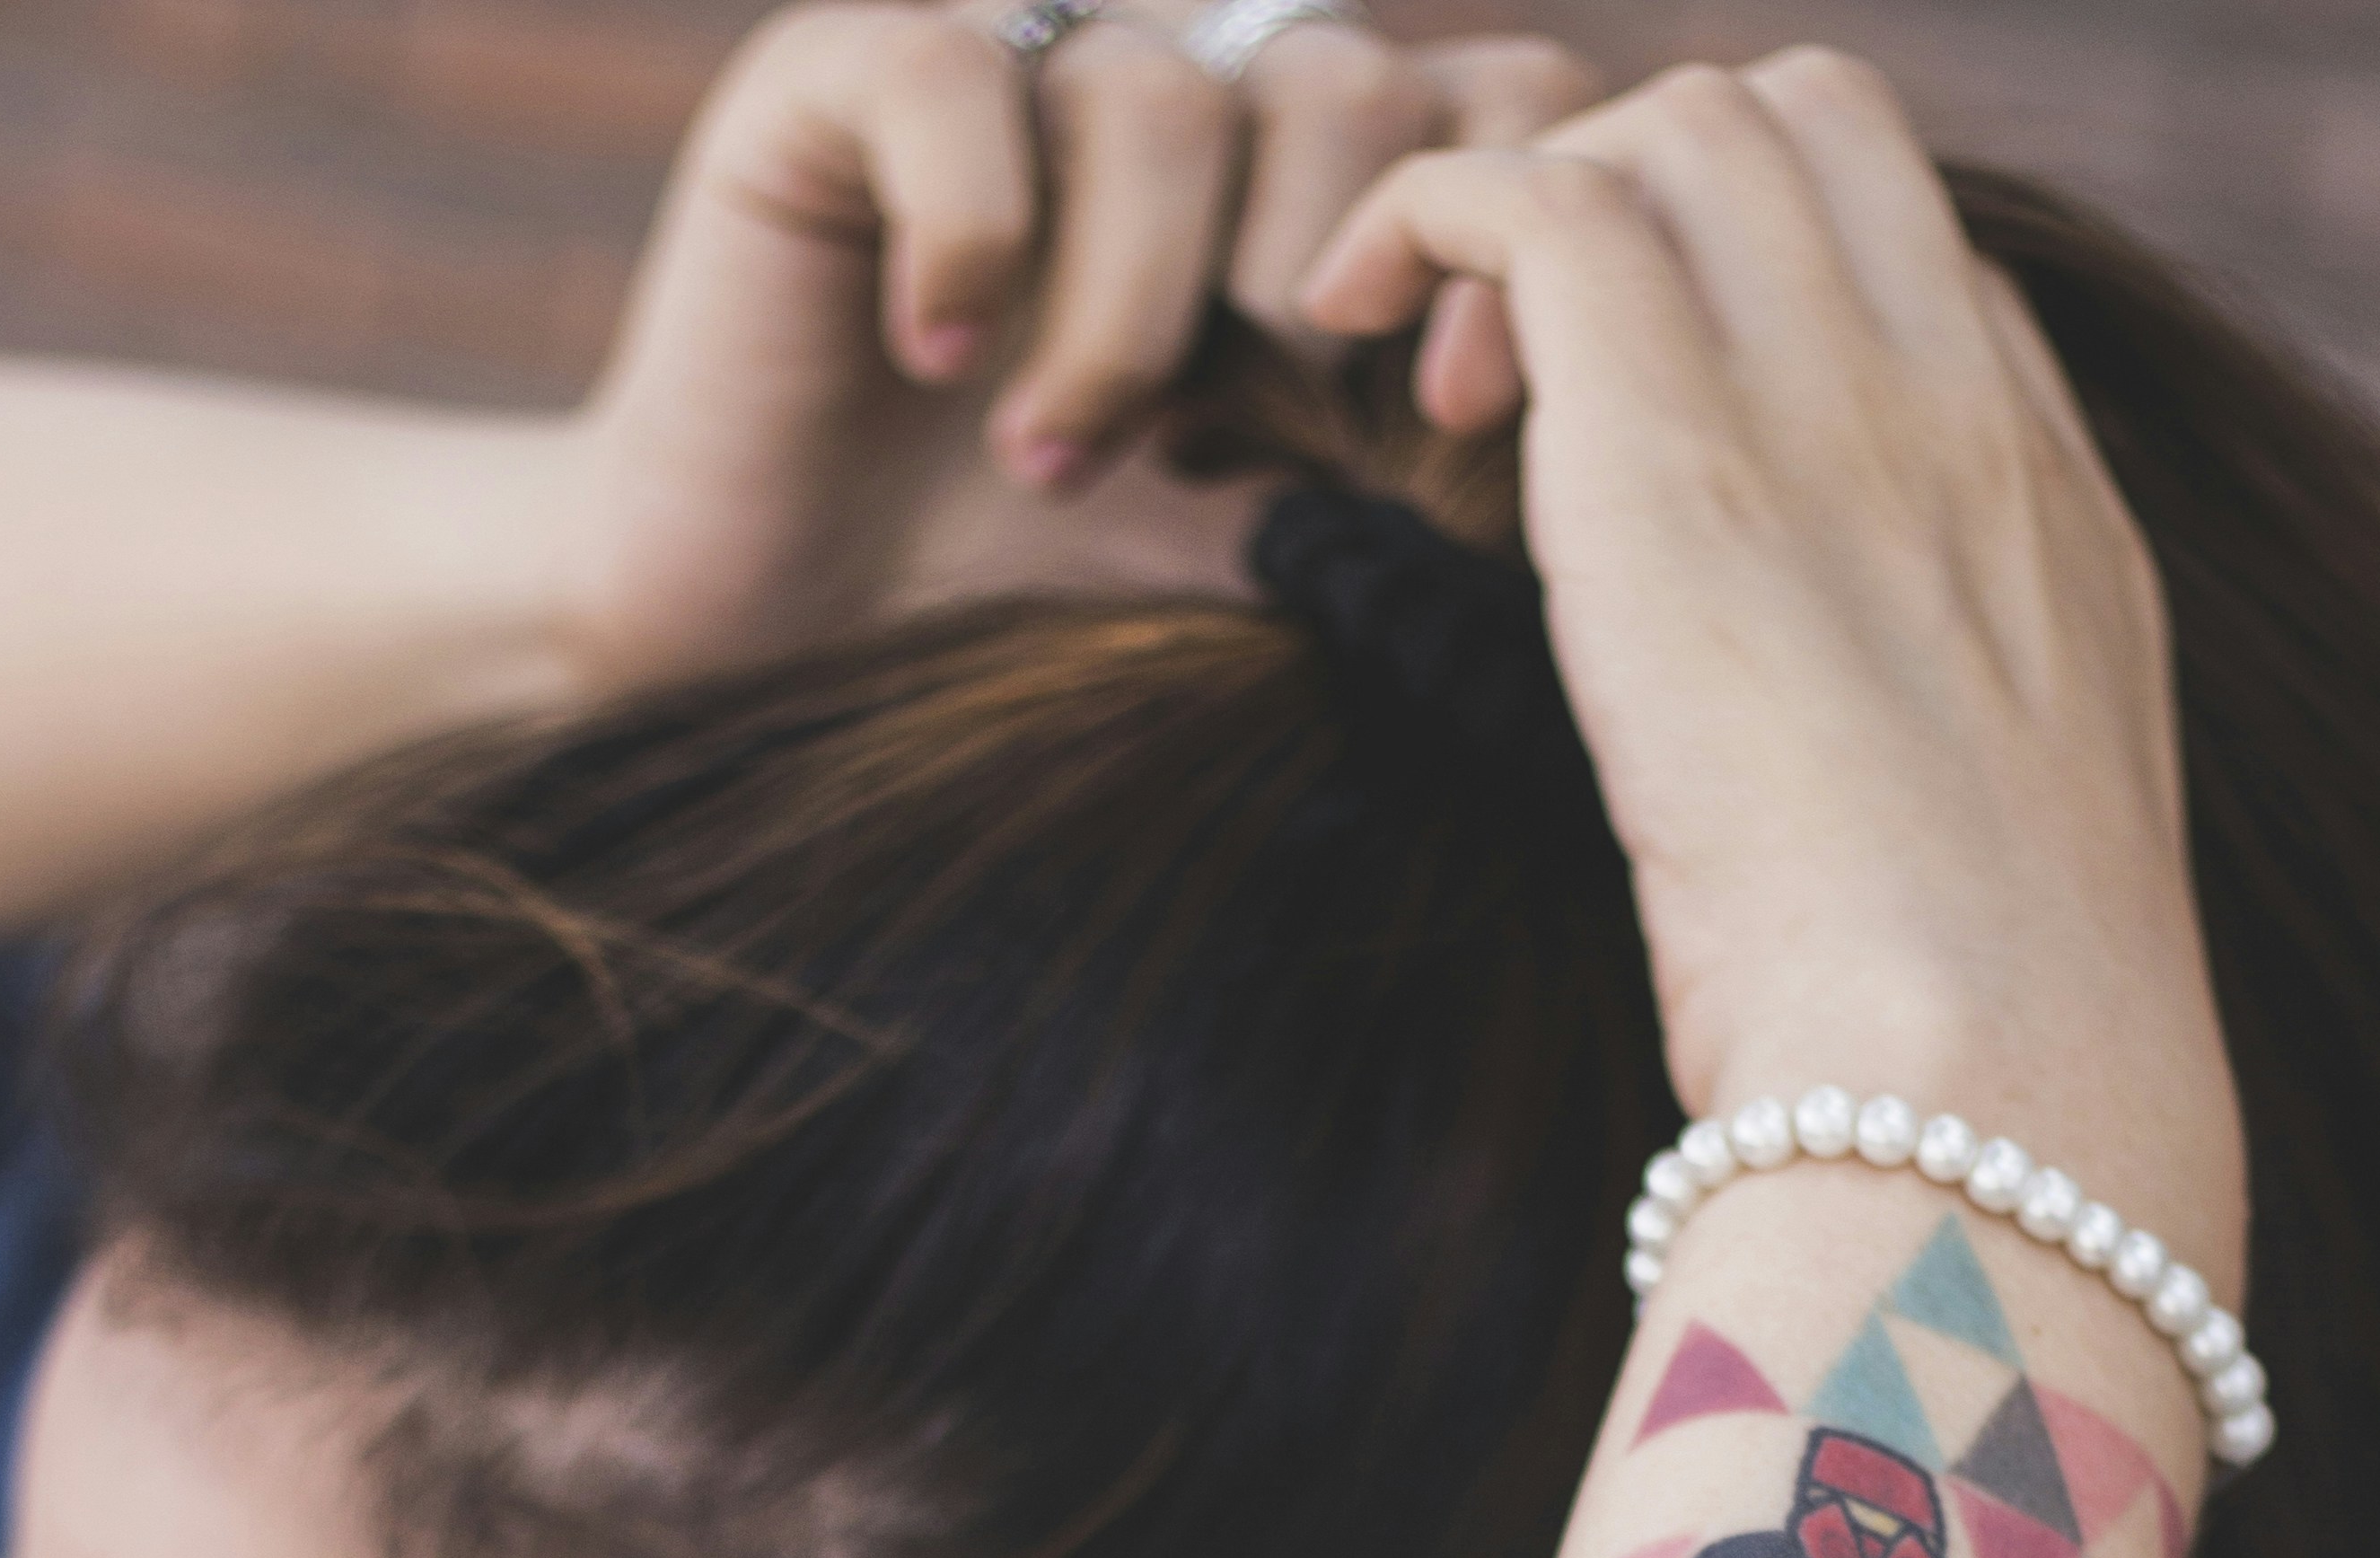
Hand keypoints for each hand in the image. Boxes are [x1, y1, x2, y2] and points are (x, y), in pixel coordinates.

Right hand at [563, 3, 1590, 685]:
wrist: (763, 663)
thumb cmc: (1029, 638)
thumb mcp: (1278, 572)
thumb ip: (1425, 490)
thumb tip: (1616, 475)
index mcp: (1313, 211)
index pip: (1501, 108)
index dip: (1503, 249)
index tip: (1445, 435)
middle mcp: (1189, 115)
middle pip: (1358, 79)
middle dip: (1324, 284)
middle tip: (1244, 450)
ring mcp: (1023, 79)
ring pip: (1171, 89)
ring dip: (1130, 313)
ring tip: (1057, 465)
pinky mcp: (846, 82)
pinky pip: (961, 71)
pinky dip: (974, 234)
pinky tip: (936, 361)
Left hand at [1301, 53, 2242, 1280]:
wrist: (1987, 1076)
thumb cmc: (1977, 1049)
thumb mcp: (2001, 862)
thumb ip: (1933, 762)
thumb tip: (1836, 819)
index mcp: (2042, 496)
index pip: (1904, 259)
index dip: (1751, 284)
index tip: (1648, 429)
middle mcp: (1952, 403)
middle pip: (1799, 127)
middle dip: (1642, 187)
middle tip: (1519, 381)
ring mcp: (1828, 404)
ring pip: (1673, 128)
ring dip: (1525, 205)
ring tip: (1436, 377)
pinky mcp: (1676, 452)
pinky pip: (1537, 200)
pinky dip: (1429, 212)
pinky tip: (1355, 314)